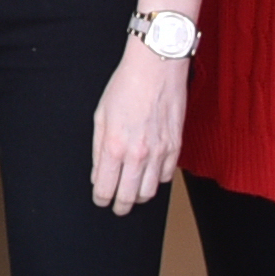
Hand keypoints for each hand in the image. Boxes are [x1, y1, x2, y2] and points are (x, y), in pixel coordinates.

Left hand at [90, 40, 186, 211]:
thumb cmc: (125, 87)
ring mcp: (160, 152)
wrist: (156, 68)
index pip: (106, 188)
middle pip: (129, 196)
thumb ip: (99, 150)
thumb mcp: (101, 116)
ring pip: (150, 191)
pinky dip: (157, 180)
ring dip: (139, 196)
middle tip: (117, 207)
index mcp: (115, 146)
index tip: (100, 200)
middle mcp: (139, 154)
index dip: (101, 199)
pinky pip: (167, 176)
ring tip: (132, 193)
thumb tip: (98, 175)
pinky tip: (149, 175)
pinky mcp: (176, 147)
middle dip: (120, 206)